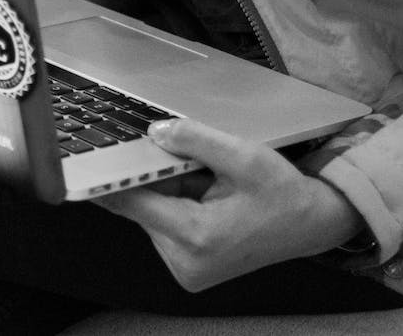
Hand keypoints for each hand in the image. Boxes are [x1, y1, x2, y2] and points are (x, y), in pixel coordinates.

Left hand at [94, 119, 365, 290]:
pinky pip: (165, 225)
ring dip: (168, 193)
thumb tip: (154, 132)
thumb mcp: (244, 156)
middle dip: (156, 179)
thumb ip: (197, 140)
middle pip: (142, 207)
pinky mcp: (188, 268)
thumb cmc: (282, 193)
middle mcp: (185, 260)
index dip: (112, 177)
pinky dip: (176, 206)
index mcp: (197, 235)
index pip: (132, 203)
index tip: (91, 157)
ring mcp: (185, 269)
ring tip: (206, 185)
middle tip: (188, 164)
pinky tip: (204, 197)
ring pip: (152, 214)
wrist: (310, 225)